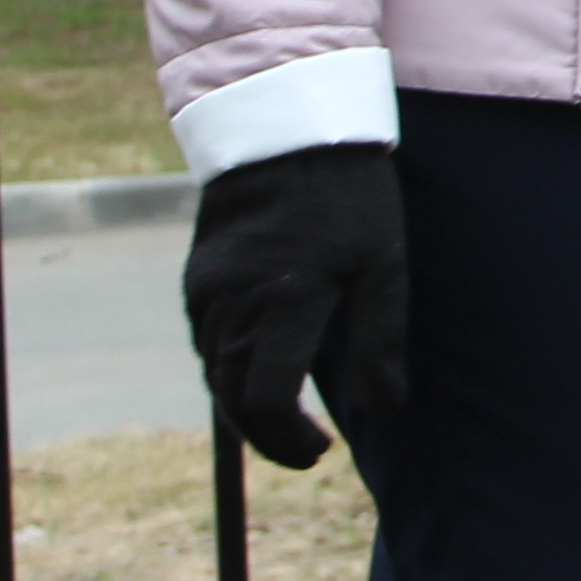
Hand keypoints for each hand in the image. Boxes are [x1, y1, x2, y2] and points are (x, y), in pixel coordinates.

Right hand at [179, 142, 410, 470]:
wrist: (290, 129)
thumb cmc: (349, 199)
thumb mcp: (381, 268)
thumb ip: (379, 344)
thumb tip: (383, 412)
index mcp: (282, 304)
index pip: (266, 402)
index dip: (290, 441)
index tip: (321, 450)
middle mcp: (232, 304)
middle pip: (232, 399)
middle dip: (267, 435)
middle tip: (306, 448)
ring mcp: (206, 291)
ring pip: (214, 373)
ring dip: (244, 406)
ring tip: (286, 420)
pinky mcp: (197, 277)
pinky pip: (205, 342)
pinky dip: (228, 370)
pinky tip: (258, 371)